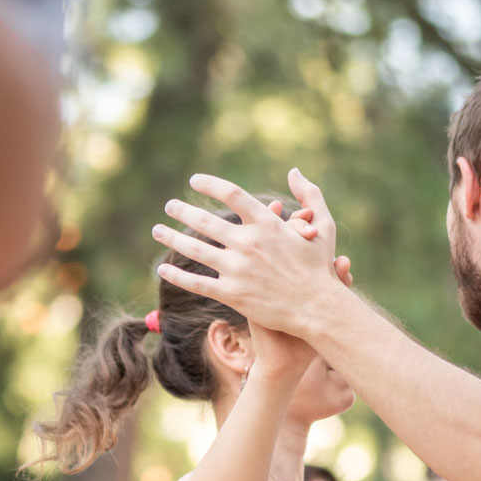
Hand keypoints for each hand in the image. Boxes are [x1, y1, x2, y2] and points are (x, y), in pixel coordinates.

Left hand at [153, 169, 345, 339]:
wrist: (318, 308)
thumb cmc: (321, 268)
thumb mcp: (323, 225)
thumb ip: (310, 194)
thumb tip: (294, 171)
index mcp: (267, 223)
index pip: (231, 194)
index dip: (210, 184)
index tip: (194, 180)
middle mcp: (249, 243)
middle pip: (205, 221)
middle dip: (183, 211)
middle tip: (170, 206)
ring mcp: (238, 269)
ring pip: (195, 250)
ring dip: (172, 237)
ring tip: (158, 229)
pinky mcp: (232, 294)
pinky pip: (197, 283)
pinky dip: (176, 276)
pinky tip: (162, 268)